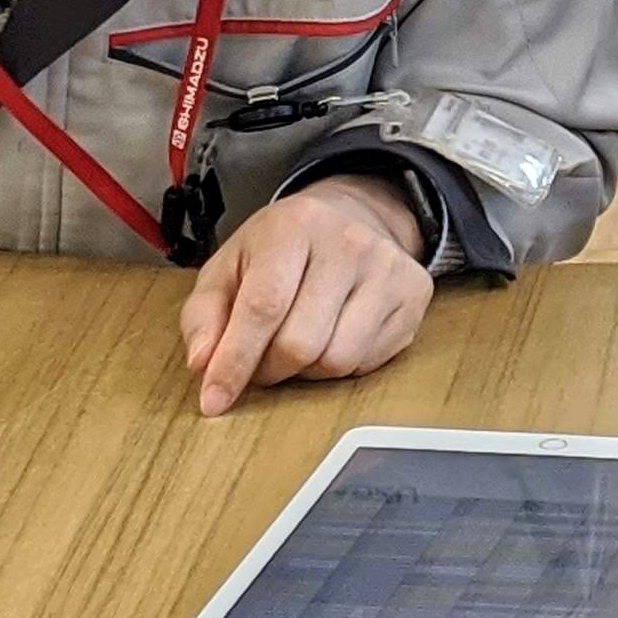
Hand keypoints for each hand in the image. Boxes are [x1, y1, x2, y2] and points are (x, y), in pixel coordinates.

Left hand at [176, 175, 435, 411]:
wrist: (351, 217)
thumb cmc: (282, 250)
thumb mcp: (229, 268)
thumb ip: (205, 316)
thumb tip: (202, 365)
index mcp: (293, 225)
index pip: (262, 307)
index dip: (235, 361)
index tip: (214, 400)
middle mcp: (348, 241)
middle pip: (300, 342)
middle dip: (270, 369)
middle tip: (261, 361)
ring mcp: (387, 268)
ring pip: (337, 359)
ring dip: (306, 371)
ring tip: (298, 345)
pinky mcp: (414, 293)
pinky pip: (367, 362)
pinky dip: (340, 367)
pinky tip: (332, 338)